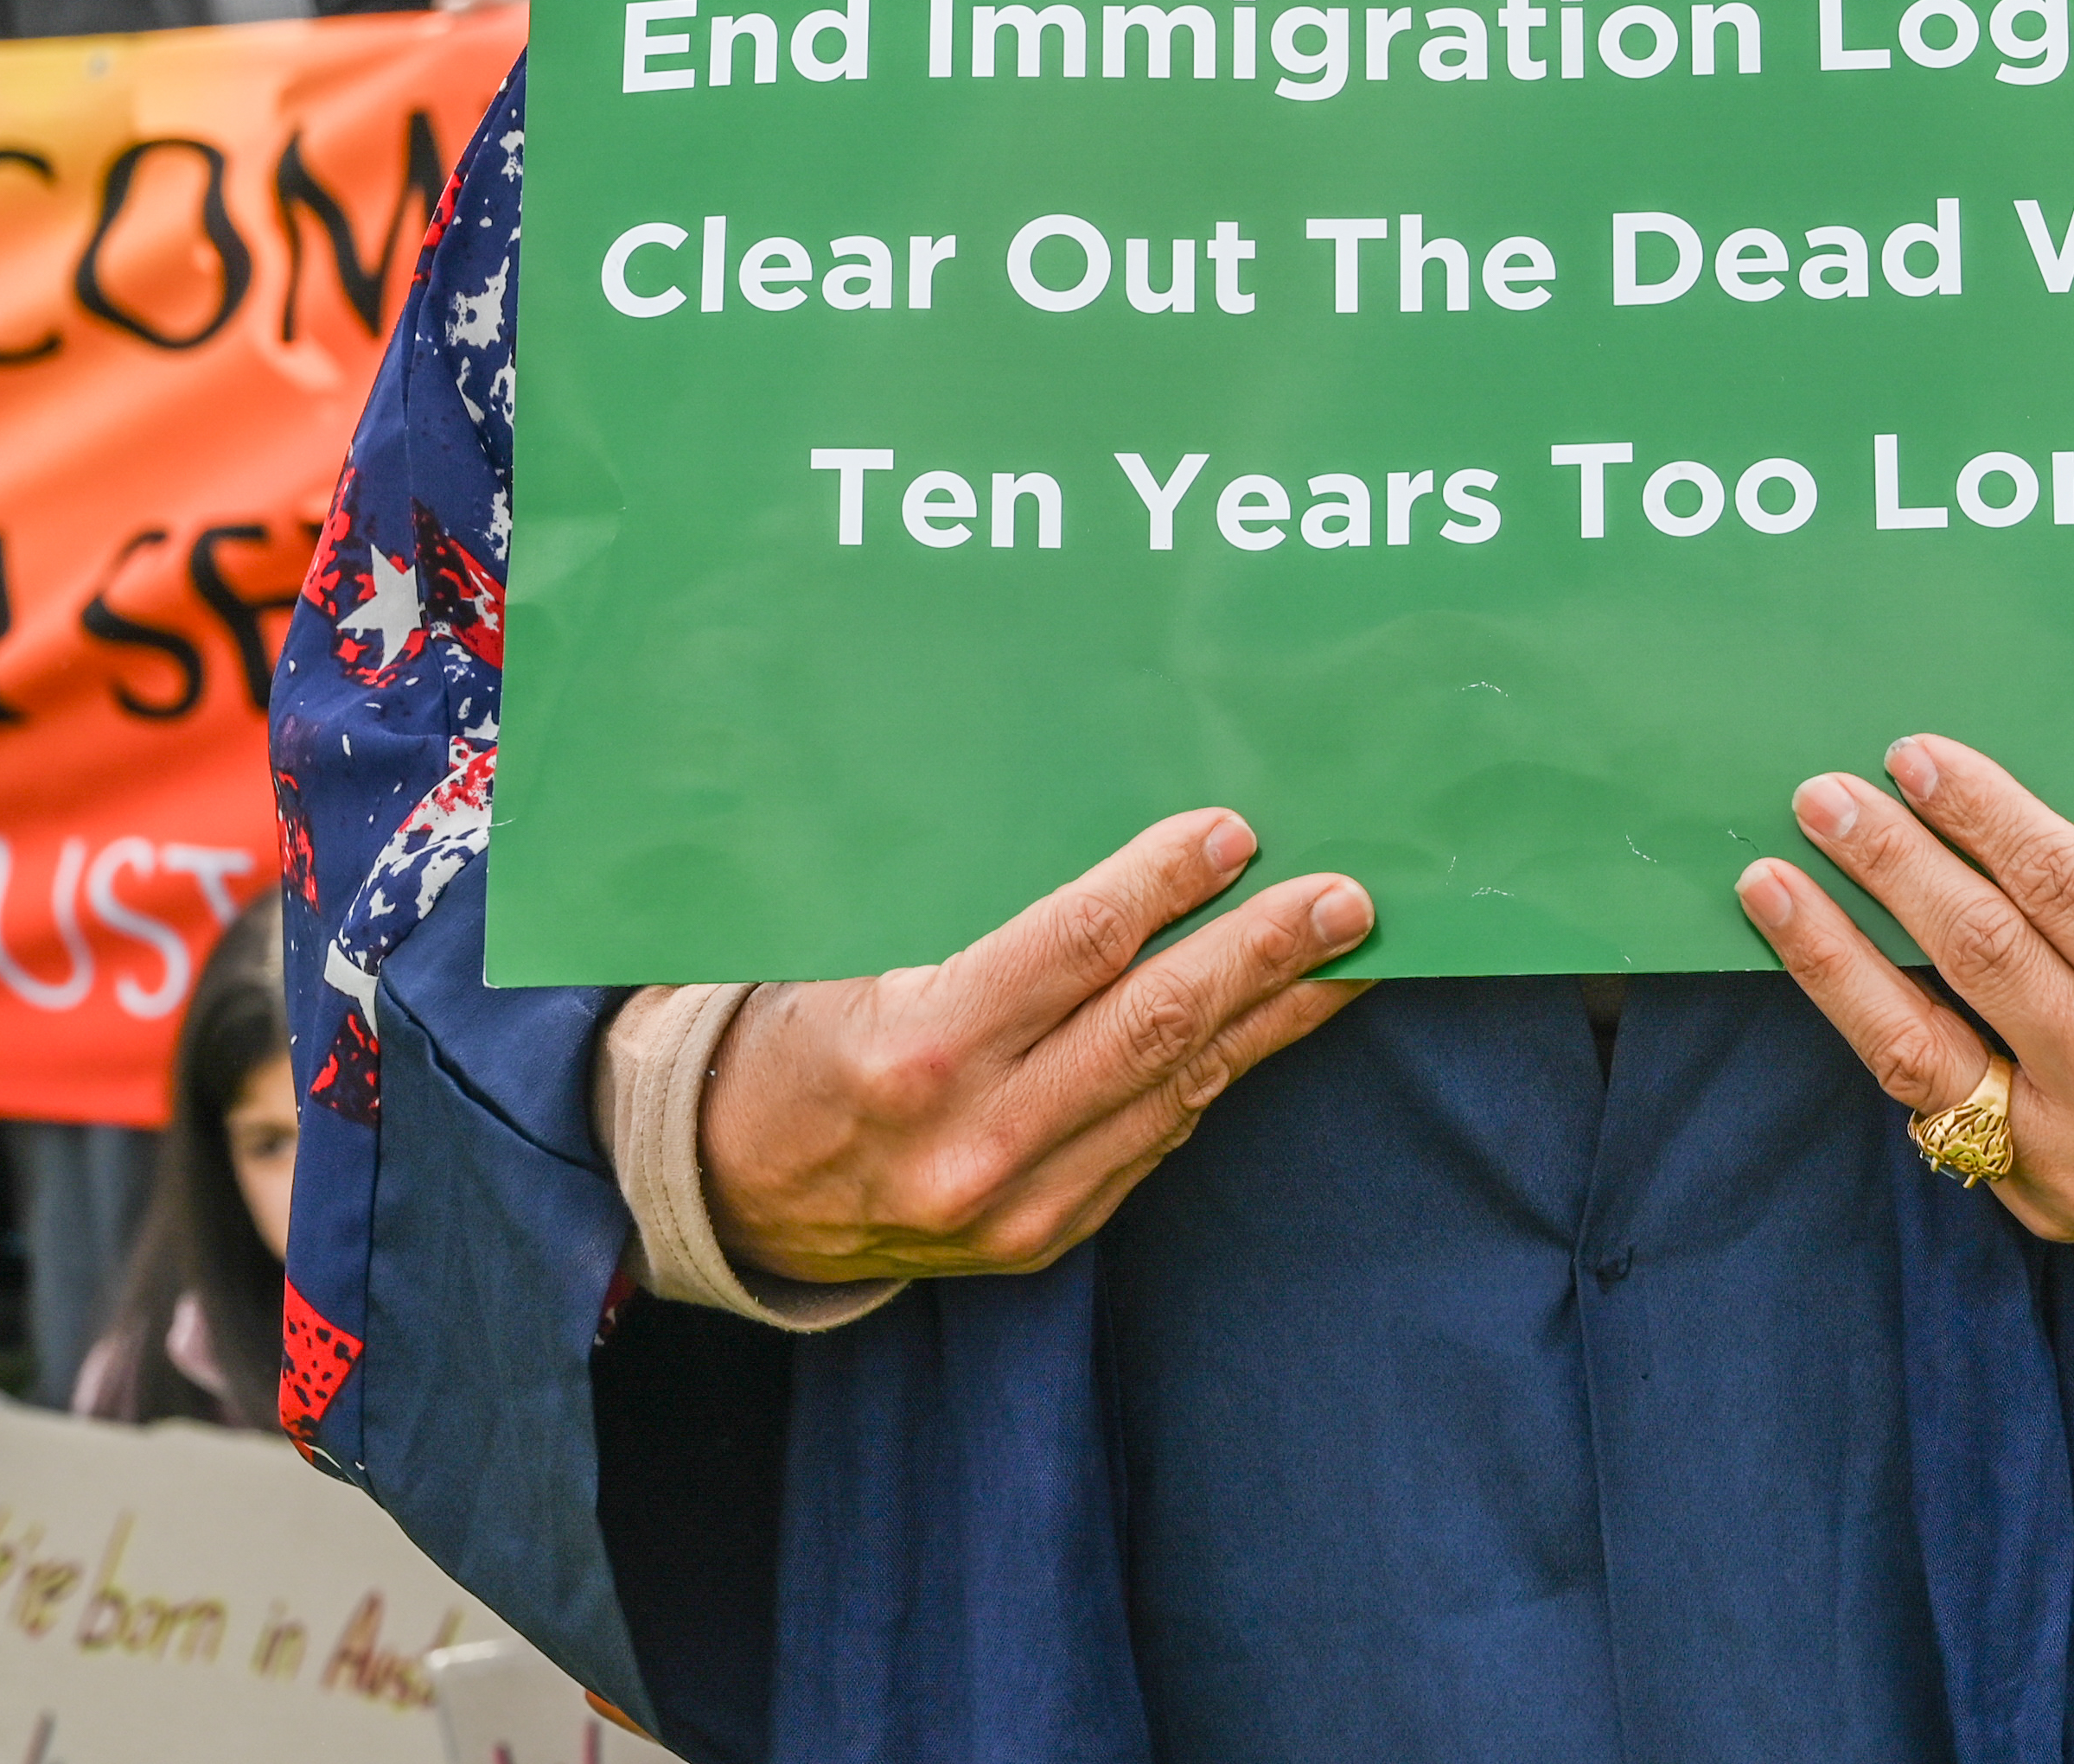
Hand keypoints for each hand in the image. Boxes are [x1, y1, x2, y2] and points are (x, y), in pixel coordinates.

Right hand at [694, 808, 1370, 1286]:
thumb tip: (1118, 853)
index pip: (1077, 948)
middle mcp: (977, 1139)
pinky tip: (1267, 1025)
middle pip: (1156, 1025)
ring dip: (1272, 1017)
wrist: (728, 1193)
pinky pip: (1154, 1141)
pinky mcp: (1043, 1240)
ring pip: (1177, 1090)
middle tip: (1345, 899)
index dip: (1167, 885)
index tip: (1233, 832)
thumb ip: (976, 919)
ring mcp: (1017, 1205)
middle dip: (1265, 953)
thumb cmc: (794, 1037)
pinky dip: (1215, 1075)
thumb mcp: (852, 958)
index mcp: (918, 1048)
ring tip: (1344, 955)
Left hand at [1741, 737, 2073, 1258]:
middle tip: (1822, 798)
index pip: (2065, 892)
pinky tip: (1835, 973)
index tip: (1913, 757)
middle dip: (1890, 866)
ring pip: (1922, 1050)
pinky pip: (1938, 1107)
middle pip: (1982, 960)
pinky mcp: (2045, 1209)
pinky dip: (1881, 1031)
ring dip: (1835, 957)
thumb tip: (1992, 810)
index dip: (1980, 816)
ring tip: (1773, 885)